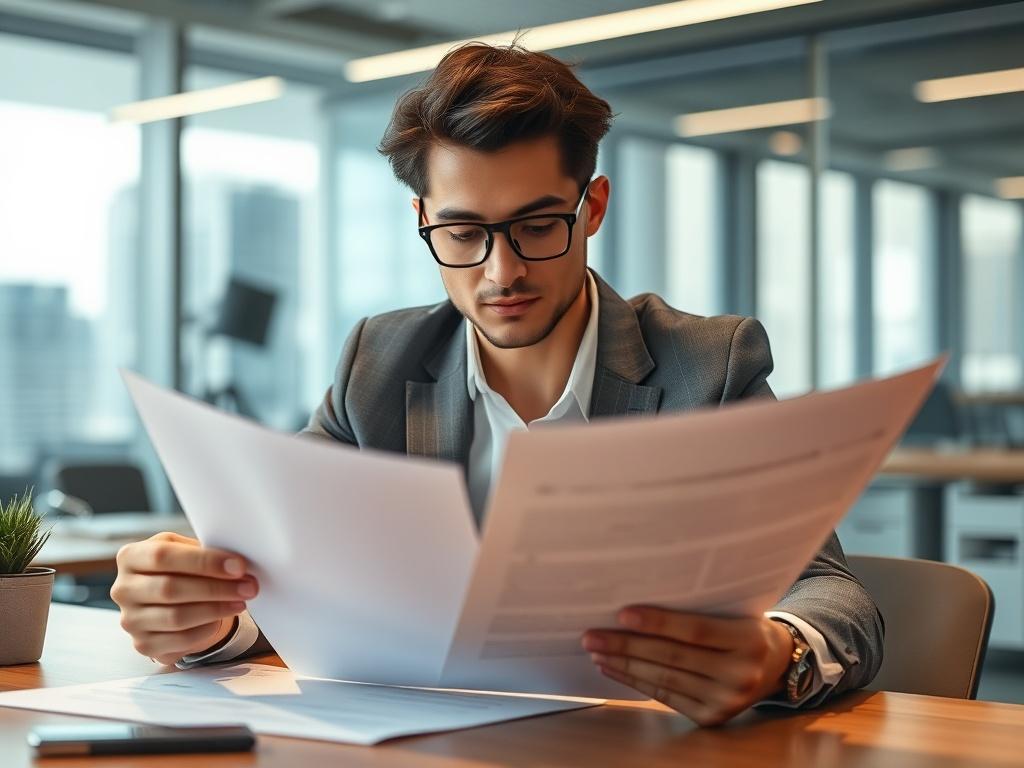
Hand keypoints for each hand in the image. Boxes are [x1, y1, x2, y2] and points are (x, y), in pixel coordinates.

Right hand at [111, 532, 257, 664]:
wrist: (169, 600)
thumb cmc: (182, 568)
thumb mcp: (186, 550)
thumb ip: (204, 551)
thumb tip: (236, 564)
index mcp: (131, 557)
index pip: (163, 556)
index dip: (204, 561)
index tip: (238, 566)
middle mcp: (123, 589)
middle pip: (170, 589)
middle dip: (216, 588)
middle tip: (248, 586)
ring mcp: (130, 619)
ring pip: (176, 617)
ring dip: (216, 609)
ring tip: (240, 602)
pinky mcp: (143, 644)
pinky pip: (179, 639)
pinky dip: (205, 629)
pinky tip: (220, 619)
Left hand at [581, 606, 793, 726]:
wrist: (777, 665)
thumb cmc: (745, 627)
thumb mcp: (734, 611)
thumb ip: (698, 608)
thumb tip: (638, 603)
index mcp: (749, 639)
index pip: (695, 630)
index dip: (658, 622)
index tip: (621, 614)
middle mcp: (741, 674)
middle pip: (673, 657)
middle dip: (627, 646)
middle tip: (591, 636)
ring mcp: (727, 701)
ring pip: (665, 679)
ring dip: (624, 665)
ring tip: (596, 651)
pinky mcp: (712, 718)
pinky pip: (666, 697)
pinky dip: (635, 681)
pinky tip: (613, 668)